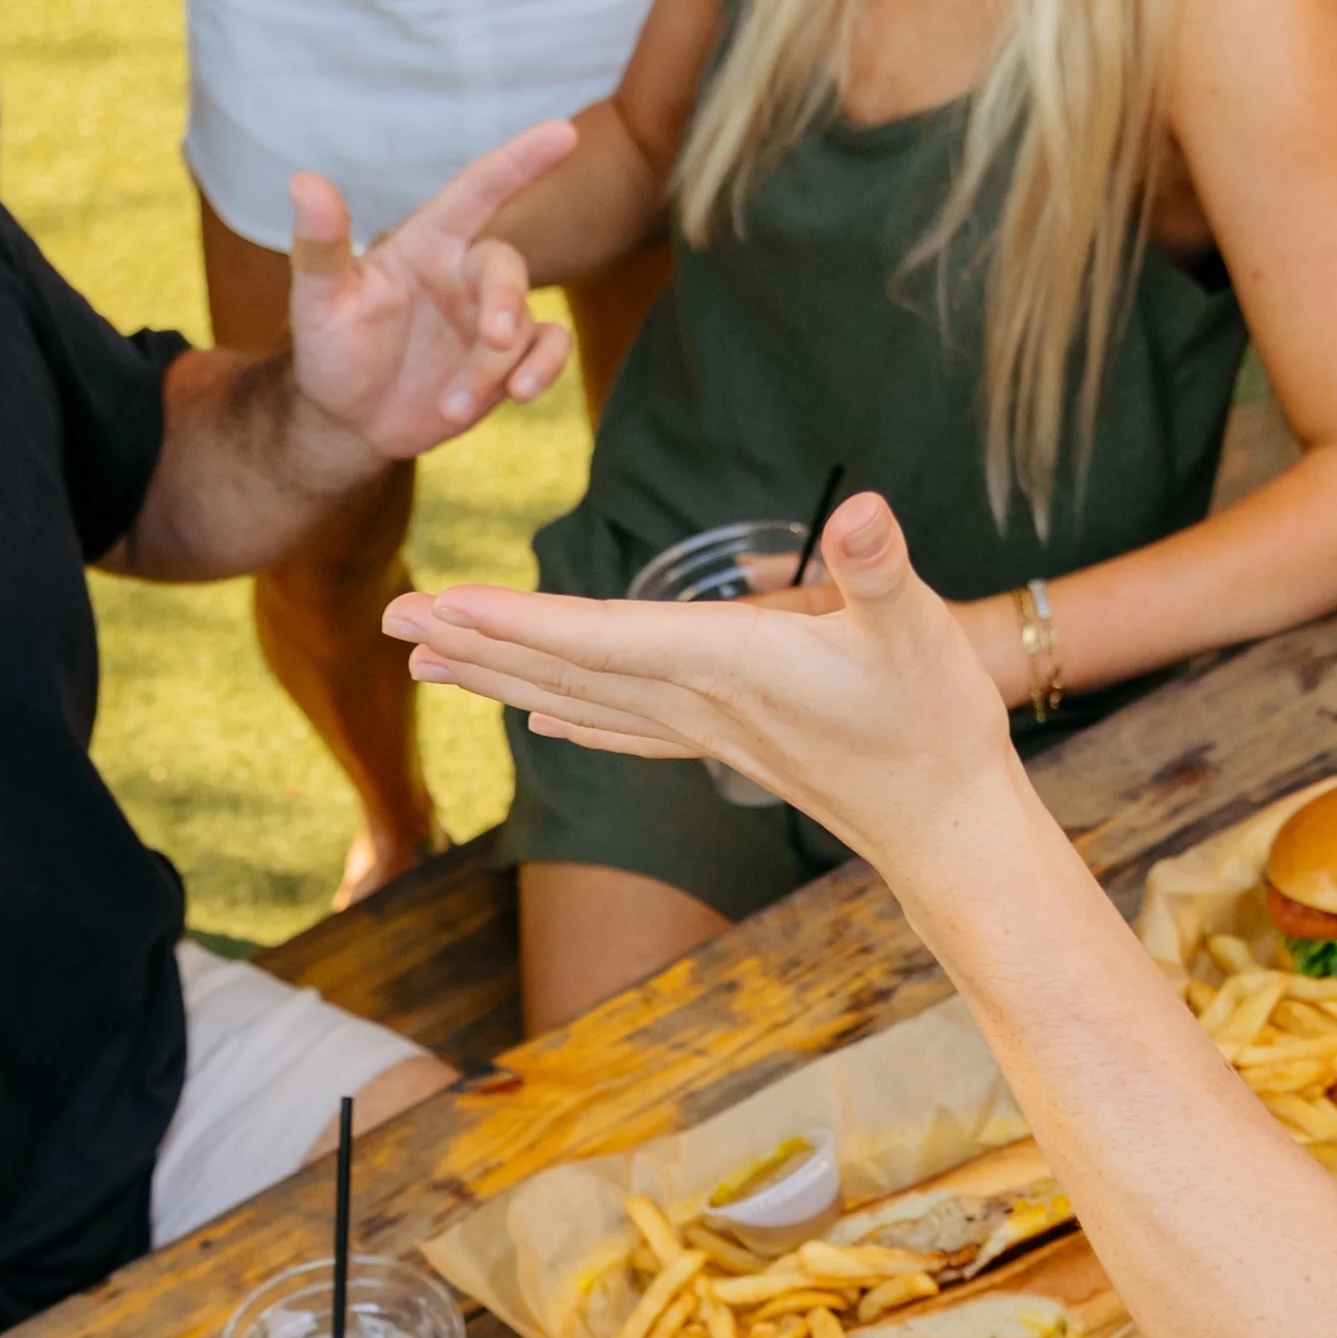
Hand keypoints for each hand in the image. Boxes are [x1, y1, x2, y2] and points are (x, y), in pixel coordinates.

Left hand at [287, 121, 579, 459]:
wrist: (347, 421)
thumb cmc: (332, 349)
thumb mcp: (318, 301)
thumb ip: (320, 246)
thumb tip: (303, 183)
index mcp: (428, 243)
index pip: (478, 190)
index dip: (519, 160)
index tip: (563, 132)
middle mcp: (465, 274)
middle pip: (507, 267)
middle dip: (506, 302)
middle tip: (494, 339)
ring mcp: (490, 318)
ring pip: (527, 322)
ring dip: (499, 365)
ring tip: (454, 407)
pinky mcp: (508, 361)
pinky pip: (549, 350)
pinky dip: (542, 372)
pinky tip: (516, 397)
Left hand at [382, 491, 1029, 873]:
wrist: (944, 826)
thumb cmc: (936, 722)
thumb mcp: (921, 629)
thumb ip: (884, 567)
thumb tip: (865, 511)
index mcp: (727, 664)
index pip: (598, 637)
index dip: (517, 620)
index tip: (444, 604)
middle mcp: (695, 702)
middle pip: (561, 667)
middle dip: (474, 642)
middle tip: (391, 617)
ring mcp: (702, 731)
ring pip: (575, 696)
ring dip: (499, 674)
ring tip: (429, 656)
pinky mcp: (722, 747)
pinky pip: (622, 728)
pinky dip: (569, 716)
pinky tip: (532, 717)